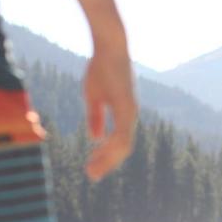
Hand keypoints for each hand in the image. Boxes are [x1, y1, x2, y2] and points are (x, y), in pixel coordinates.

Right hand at [82, 45, 136, 180]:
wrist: (108, 46)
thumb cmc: (101, 67)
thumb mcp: (94, 96)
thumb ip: (95, 117)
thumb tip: (95, 138)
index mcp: (124, 114)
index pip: (119, 142)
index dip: (106, 155)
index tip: (91, 165)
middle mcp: (130, 115)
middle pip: (123, 148)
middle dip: (107, 163)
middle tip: (92, 176)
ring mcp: (130, 111)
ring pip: (124, 145)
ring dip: (108, 160)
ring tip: (92, 171)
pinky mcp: (127, 106)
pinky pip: (122, 134)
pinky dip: (111, 146)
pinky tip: (98, 153)